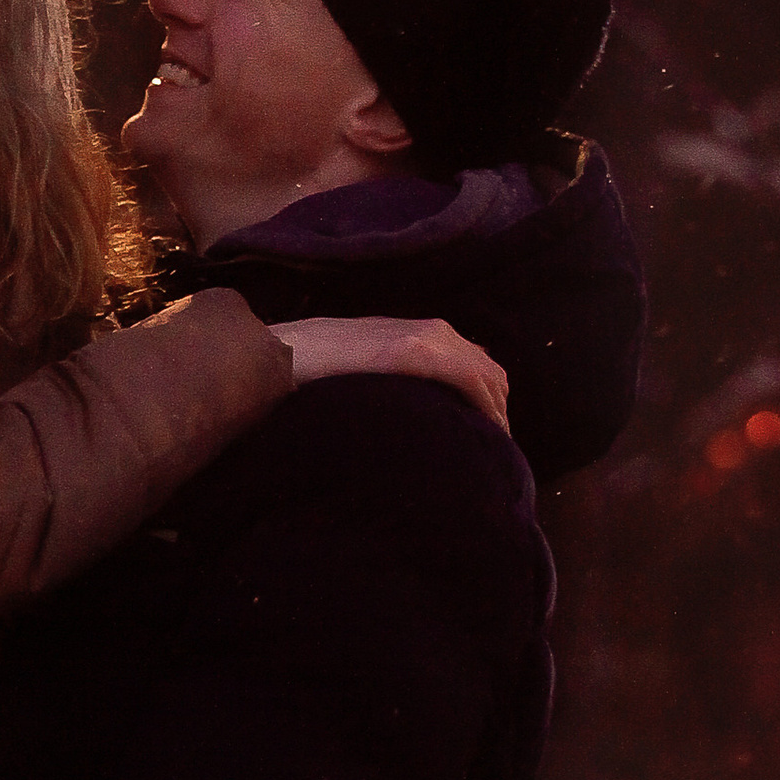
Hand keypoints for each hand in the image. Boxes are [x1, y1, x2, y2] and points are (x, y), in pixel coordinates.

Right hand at [270, 314, 508, 432]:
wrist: (280, 355)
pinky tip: (485, 433)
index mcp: (420, 333)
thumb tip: (416, 409)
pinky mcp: (413, 351)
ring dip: (496, 411)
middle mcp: (431, 330)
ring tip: (491, 449)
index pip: (475, 364)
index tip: (485, 434)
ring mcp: (424, 338)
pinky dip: (485, 407)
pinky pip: (469, 378)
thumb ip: (397, 379)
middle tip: (493, 449)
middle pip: (490, 371)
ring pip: (487, 374)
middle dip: (498, 408)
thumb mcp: (367, 370)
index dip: (488, 400)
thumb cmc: (313, 370)